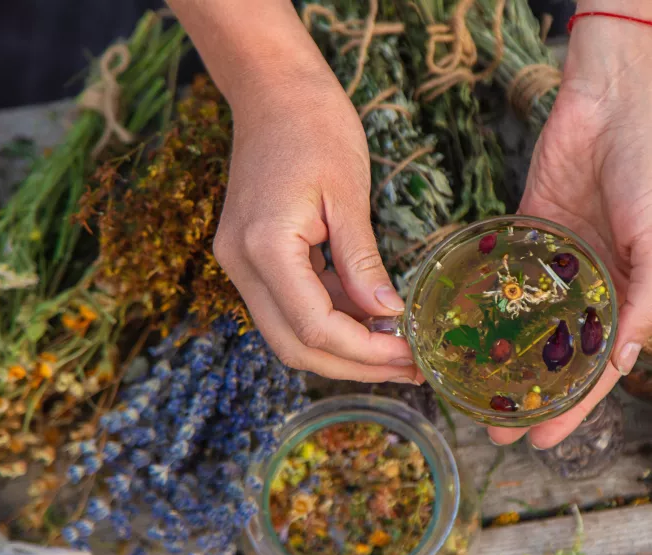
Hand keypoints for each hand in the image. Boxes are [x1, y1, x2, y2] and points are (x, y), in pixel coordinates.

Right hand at [170, 0, 419, 382]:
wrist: (274, 90)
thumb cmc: (315, 127)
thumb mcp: (349, 194)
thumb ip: (363, 262)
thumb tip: (388, 316)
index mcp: (264, 247)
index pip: (315, 327)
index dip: (365, 352)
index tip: (411, 355)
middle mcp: (241, 264)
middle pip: (295, 346)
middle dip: (355, 366)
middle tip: (410, 367)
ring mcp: (240, 263)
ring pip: (290, 334)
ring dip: (344, 349)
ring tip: (400, 348)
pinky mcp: (252, 258)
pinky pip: (291, 307)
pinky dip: (332, 320)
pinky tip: (373, 318)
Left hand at [488, 1, 651, 447]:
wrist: (620, 103)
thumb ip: (644, 305)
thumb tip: (622, 364)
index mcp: (631, 294)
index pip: (599, 367)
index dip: (574, 408)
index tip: (543, 443)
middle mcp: (594, 283)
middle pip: (558, 352)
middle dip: (530, 393)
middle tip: (495, 430)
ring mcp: (560, 258)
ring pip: (529, 319)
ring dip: (505, 356)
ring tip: (474, 391)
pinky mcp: (530, 227)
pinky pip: (507, 272)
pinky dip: (491, 300)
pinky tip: (467, 328)